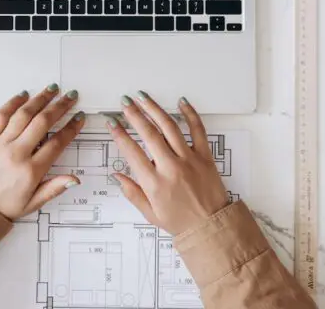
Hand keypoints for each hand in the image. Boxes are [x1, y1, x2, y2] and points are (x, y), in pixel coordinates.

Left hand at [0, 85, 85, 218]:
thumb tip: (75, 179)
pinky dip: (12, 103)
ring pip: (23, 114)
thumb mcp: (33, 203)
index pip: (57, 143)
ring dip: (39, 99)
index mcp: (31, 171)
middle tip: (70, 96)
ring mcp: (0, 144)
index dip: (71, 128)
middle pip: (42, 122)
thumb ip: (54, 188)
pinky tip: (23, 95)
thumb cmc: (4, 206)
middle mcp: (17, 153)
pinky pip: (0, 116)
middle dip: (59, 107)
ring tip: (52, 89)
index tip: (79, 117)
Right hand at [106, 92, 229, 234]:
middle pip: (149, 134)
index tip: (112, 122)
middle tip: (125, 102)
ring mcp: (189, 159)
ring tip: (143, 97)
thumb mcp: (150, 213)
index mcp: (154, 183)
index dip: (119, 134)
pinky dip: (190, 114)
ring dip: (154, 109)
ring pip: (170, 127)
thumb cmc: (181, 222)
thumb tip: (117, 175)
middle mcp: (171, 167)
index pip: (132, 152)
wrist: (211, 226)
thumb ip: (132, 193)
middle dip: (134, 115)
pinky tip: (181, 102)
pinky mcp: (205, 156)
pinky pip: (198, 130)